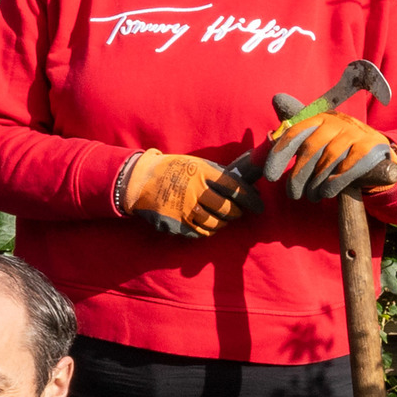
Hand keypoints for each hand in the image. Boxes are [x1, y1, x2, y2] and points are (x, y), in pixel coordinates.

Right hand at [116, 150, 261, 238]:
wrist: (138, 182)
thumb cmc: (171, 170)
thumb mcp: (194, 164)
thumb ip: (216, 174)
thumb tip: (244, 184)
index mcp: (202, 173)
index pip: (235, 188)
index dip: (250, 198)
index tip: (259, 205)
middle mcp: (194, 191)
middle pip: (227, 209)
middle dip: (237, 213)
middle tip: (239, 213)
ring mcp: (184, 209)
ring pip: (215, 224)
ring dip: (223, 223)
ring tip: (223, 219)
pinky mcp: (175, 224)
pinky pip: (199, 232)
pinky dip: (207, 230)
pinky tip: (208, 225)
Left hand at [263, 109, 396, 198]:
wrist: (376, 154)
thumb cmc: (338, 148)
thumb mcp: (317, 140)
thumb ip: (295, 137)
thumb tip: (270, 131)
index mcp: (319, 118)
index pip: (294, 133)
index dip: (279, 155)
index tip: (270, 177)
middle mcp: (336, 121)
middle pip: (311, 148)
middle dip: (298, 175)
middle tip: (293, 194)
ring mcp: (355, 132)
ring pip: (329, 159)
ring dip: (316, 182)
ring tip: (311, 196)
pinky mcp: (370, 147)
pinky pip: (347, 167)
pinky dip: (334, 182)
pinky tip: (327, 192)